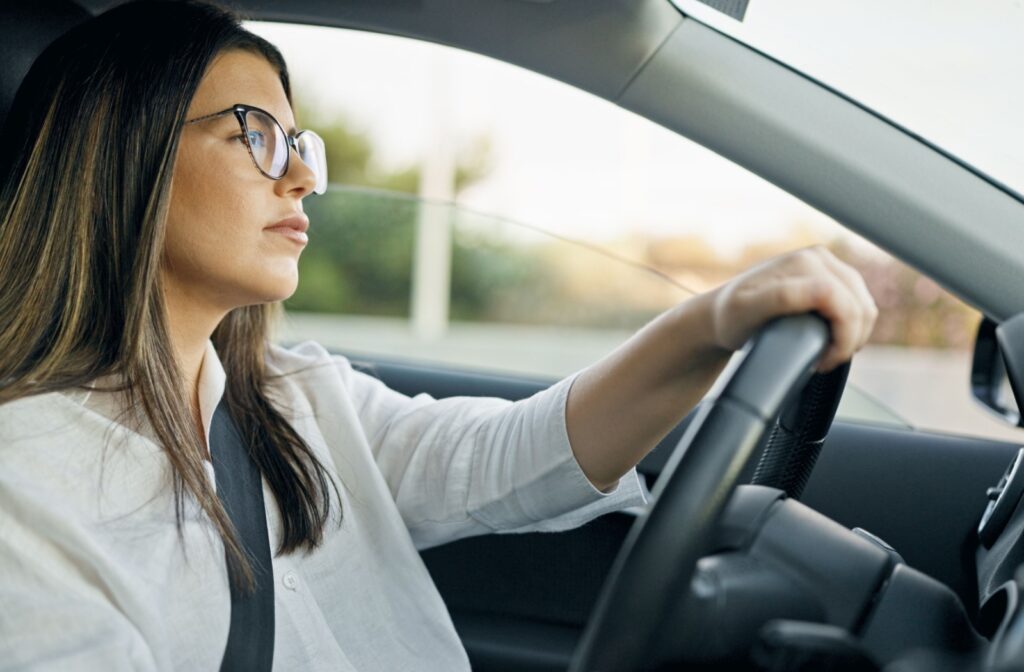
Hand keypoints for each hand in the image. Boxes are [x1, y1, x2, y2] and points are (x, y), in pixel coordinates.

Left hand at [706, 246, 877, 371]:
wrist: (720, 313)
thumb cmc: (730, 317)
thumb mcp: (748, 311)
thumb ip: (784, 298)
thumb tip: (823, 290)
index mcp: (804, 264)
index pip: (847, 304)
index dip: (843, 339)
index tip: (821, 360)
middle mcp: (818, 258)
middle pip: (861, 306)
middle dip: (850, 341)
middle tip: (823, 361)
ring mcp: (826, 264)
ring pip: (864, 306)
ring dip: (854, 335)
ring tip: (826, 353)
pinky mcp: (830, 275)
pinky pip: (858, 303)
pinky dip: (852, 327)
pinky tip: (832, 340)